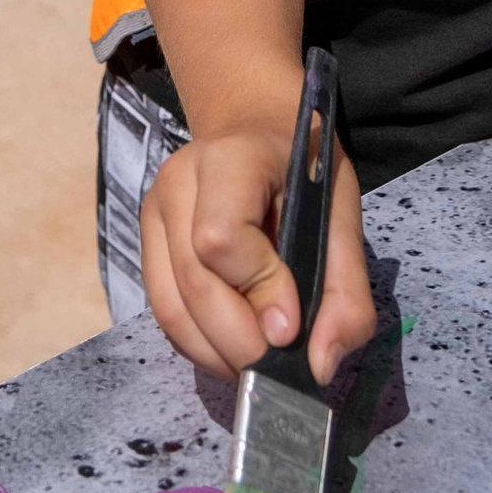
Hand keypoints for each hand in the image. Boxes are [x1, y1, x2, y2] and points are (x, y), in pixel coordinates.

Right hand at [140, 119, 374, 384]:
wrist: (254, 127)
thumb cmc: (304, 168)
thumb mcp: (343, 217)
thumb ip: (345, 293)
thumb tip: (318, 365)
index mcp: (231, 159)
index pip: (220, 238)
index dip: (257, 290)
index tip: (292, 327)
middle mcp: (177, 182)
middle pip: (193, 284)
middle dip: (239, 342)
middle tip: (280, 365)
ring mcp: (153, 212)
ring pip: (170, 308)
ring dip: (217, 354)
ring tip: (259, 362)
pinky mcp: (146, 242)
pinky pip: (165, 311)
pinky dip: (200, 343)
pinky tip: (233, 344)